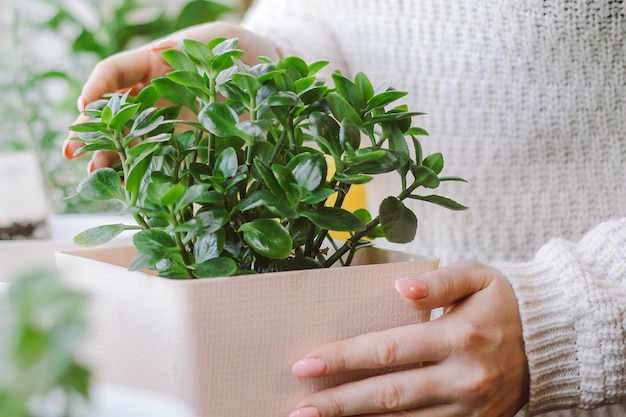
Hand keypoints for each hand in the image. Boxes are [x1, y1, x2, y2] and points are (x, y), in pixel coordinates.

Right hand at [62, 22, 279, 169]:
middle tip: (72, 152)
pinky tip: (129, 186)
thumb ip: (188, 49)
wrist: (265, 77)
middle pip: (113, 112)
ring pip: (129, 138)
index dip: (97, 87)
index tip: (86, 105)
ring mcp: (166, 120)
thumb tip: (161, 51)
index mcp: (152, 64)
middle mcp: (153, 94)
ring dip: (109, 157)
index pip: (114, 72)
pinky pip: (158, 158)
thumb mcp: (214, 43)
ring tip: (94, 175)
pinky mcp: (184, 143)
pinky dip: (141, 172)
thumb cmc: (236, 54)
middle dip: (90, 131)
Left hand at [289, 260, 528, 416]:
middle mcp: (463, 378)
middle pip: (389, 395)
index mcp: (459, 337)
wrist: (551, 341)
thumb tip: (401, 286)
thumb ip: (439, 280)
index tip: (305, 363)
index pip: (388, 349)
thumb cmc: (503, 302)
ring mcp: (469, 409)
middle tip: (299, 408)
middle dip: (340, 403)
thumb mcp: (477, 276)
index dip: (344, 357)